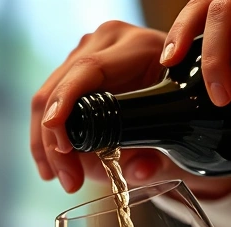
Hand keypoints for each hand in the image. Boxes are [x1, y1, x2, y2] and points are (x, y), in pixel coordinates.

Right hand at [33, 20, 230, 198]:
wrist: (183, 93)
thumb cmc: (181, 110)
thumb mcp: (177, 132)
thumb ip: (159, 157)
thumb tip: (139, 171)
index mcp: (137, 46)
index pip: (89, 70)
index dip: (67, 102)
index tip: (61, 141)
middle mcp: (106, 42)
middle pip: (60, 88)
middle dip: (56, 142)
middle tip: (70, 182)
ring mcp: (86, 52)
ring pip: (46, 98)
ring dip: (48, 145)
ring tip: (65, 180)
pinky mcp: (73, 69)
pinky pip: (49, 105)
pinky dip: (47, 139)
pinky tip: (51, 169)